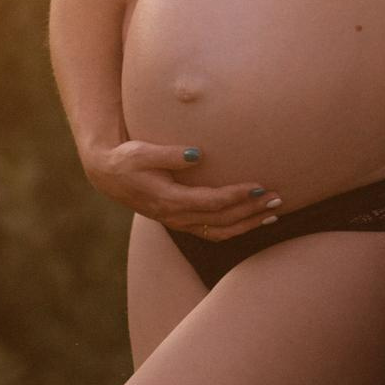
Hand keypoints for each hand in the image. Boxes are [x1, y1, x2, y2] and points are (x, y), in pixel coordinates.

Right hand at [85, 139, 279, 239]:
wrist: (108, 176)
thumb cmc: (127, 159)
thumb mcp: (142, 152)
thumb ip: (169, 154)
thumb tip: (196, 154)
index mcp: (169, 200)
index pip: (211, 202)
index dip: (237, 196)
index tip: (258, 185)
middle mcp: (176, 216)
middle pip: (222, 220)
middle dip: (251, 211)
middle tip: (276, 198)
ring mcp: (179, 223)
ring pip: (220, 231)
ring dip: (248, 224)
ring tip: (273, 213)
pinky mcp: (181, 222)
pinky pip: (213, 232)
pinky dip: (236, 228)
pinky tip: (253, 220)